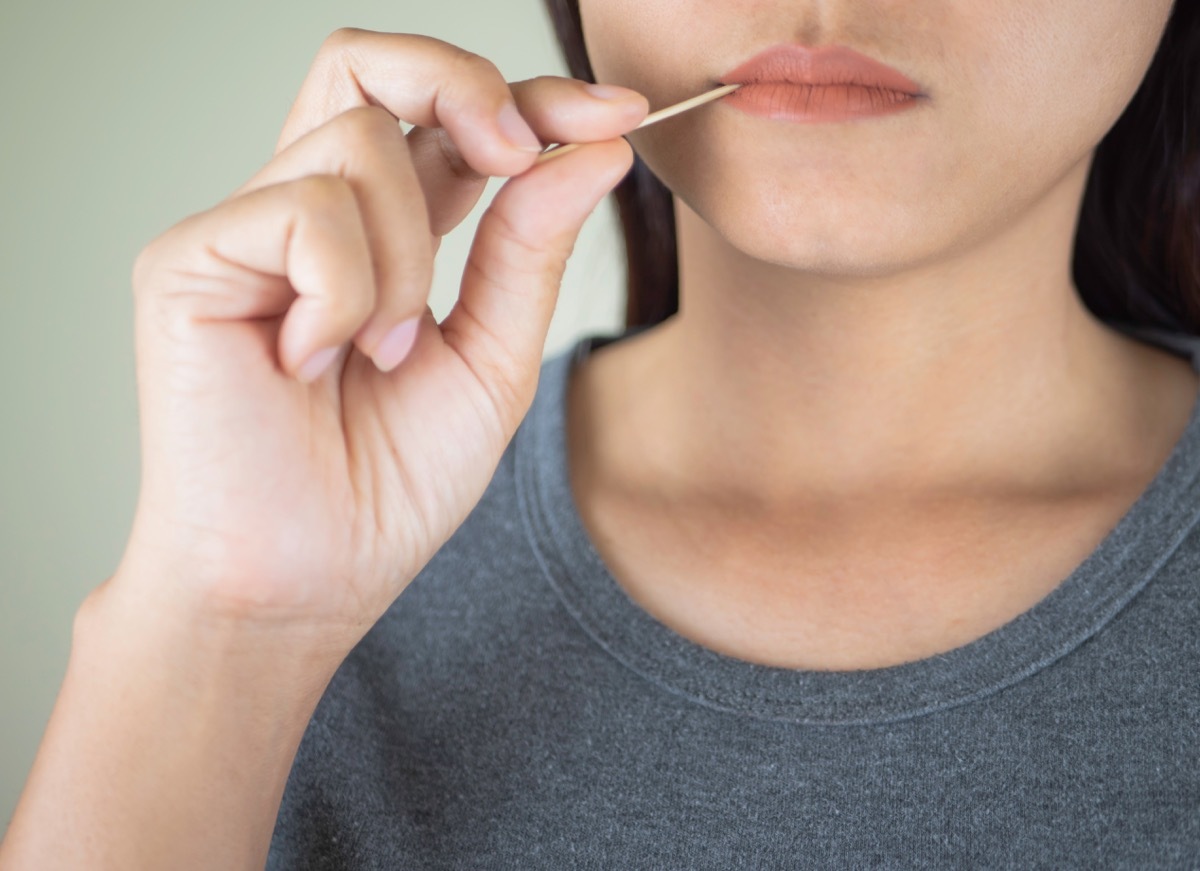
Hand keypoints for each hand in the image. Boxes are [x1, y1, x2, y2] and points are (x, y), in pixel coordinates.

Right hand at [111, 27, 646, 648]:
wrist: (306, 582)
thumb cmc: (388, 486)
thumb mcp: (491, 361)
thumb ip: (530, 250)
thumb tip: (595, 148)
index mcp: (381, 235)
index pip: (444, 118)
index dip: (531, 96)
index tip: (616, 116)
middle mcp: (309, 216)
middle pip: (367, 64)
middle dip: (461, 83)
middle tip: (516, 151)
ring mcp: (244, 232)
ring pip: (356, 143)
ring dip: (405, 260)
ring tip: (383, 354)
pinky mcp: (188, 260)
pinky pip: (302, 211)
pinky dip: (344, 291)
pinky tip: (315, 361)